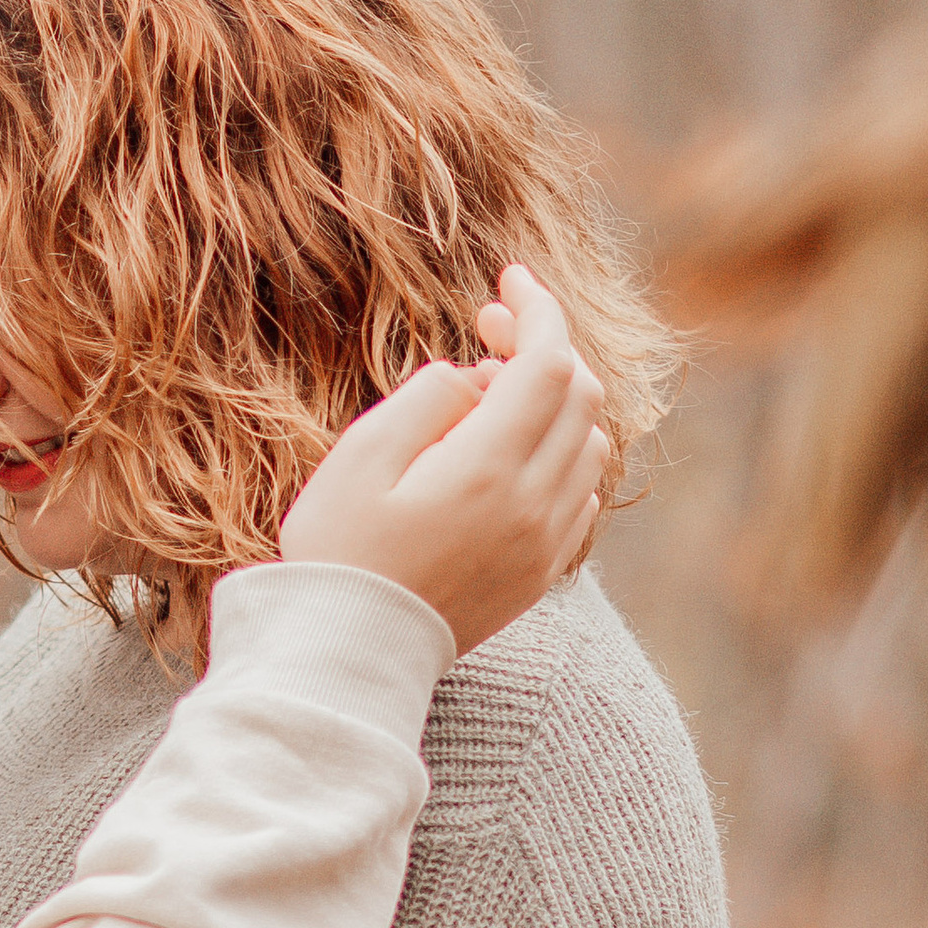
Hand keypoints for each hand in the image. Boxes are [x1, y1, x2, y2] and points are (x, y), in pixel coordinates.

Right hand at [278, 266, 609, 656]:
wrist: (348, 652)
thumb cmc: (338, 548)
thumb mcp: (360, 456)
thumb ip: (427, 398)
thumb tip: (475, 375)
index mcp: (489, 470)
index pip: (547, 364)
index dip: (537, 308)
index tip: (510, 275)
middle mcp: (535, 506)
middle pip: (580, 395)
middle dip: (542, 344)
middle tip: (485, 324)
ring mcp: (545, 544)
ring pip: (589, 441)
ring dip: (554, 398)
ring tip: (488, 390)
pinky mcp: (541, 572)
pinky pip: (580, 491)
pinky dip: (559, 449)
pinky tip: (505, 448)